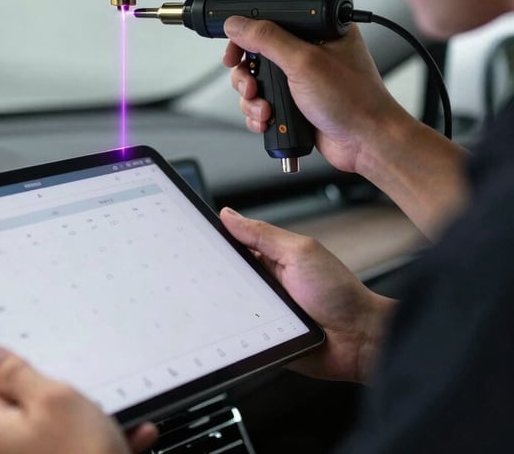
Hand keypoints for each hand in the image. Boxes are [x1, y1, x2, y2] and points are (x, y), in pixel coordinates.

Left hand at [0, 342, 157, 453]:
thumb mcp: (54, 398)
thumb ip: (14, 372)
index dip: (3, 361)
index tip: (32, 360)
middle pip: (10, 402)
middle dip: (45, 390)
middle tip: (72, 389)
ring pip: (45, 426)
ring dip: (78, 417)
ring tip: (106, 418)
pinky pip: (66, 448)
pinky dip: (90, 440)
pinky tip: (122, 439)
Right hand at [220, 208, 394, 383]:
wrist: (361, 340)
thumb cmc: (340, 294)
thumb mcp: (300, 253)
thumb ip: (264, 234)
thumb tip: (230, 215)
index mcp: (270, 257)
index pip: (232, 245)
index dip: (214, 241)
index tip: (195, 238)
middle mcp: (263, 283)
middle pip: (225, 276)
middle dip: (213, 276)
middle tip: (203, 274)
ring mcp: (261, 311)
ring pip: (227, 305)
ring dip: (223, 305)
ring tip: (223, 302)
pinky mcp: (261, 338)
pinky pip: (237, 332)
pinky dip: (233, 330)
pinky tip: (231, 327)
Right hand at [222, 17, 468, 239]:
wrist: (367, 144)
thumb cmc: (354, 100)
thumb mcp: (305, 62)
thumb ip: (268, 39)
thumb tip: (237, 24)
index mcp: (318, 30)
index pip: (270, 21)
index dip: (247, 34)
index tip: (235, 49)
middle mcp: (308, 52)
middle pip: (256, 54)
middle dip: (247, 74)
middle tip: (251, 84)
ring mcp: (300, 79)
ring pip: (256, 81)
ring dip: (252, 98)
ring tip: (265, 109)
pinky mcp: (294, 103)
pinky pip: (262, 103)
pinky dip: (259, 113)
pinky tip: (269, 120)